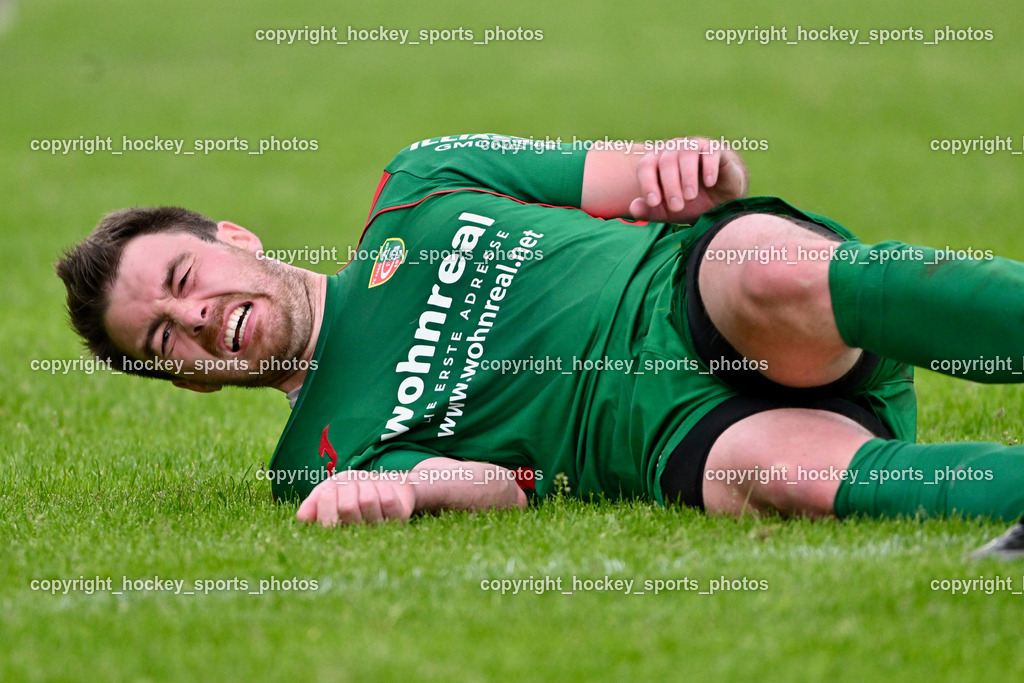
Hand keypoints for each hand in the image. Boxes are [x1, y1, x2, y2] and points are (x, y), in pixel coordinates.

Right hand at [296, 471, 415, 526]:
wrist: (387, 482)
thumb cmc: (353, 488)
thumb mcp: (329, 490)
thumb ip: (314, 502)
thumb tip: (302, 517)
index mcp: (337, 530)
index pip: (327, 522)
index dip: (325, 501)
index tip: (329, 490)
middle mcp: (358, 534)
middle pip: (348, 508)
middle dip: (347, 488)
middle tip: (351, 485)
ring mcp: (379, 528)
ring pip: (368, 501)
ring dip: (365, 485)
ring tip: (366, 485)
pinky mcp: (398, 519)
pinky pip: (388, 500)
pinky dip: (383, 486)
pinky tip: (382, 487)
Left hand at [628, 137, 747, 222]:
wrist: (721, 202)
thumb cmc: (690, 204)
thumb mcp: (668, 212)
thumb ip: (649, 211)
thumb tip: (633, 208)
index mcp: (657, 161)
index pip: (646, 166)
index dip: (647, 183)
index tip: (654, 203)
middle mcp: (673, 150)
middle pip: (666, 161)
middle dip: (670, 186)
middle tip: (677, 206)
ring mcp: (694, 146)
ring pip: (686, 154)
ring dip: (687, 177)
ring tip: (690, 197)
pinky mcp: (715, 149)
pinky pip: (710, 152)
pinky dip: (708, 167)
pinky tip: (709, 183)